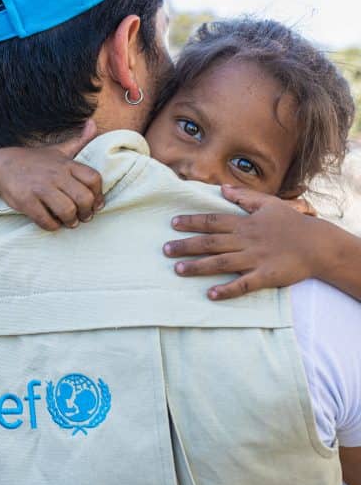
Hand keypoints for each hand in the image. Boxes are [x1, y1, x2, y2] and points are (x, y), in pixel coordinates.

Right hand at [0, 120, 103, 230]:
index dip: (99, 195)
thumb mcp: (58, 150)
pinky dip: (53, 226)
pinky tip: (52, 223)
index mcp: (66, 164)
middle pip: (84, 198)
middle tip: (83, 217)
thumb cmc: (34, 161)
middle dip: (87, 212)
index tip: (96, 204)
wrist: (1, 167)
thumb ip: (78, 141)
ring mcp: (40, 188)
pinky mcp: (26, 201)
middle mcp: (55, 175)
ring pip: (67, 211)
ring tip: (69, 222)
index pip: (94, 179)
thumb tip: (93, 123)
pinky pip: (46, 220)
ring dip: (71, 221)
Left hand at [163, 184, 320, 299]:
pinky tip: (211, 294)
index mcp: (244, 223)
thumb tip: (222, 189)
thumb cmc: (292, 223)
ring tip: (178, 269)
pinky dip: (227, 290)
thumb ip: (244, 197)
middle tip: (165, 249)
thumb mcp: (269, 204)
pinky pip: (243, 285)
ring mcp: (254, 259)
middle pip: (210, 242)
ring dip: (198, 266)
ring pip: (221, 263)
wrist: (319, 245)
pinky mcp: (265, 276)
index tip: (173, 223)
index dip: (192, 222)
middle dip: (186, 245)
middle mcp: (245, 241)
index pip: (212, 221)